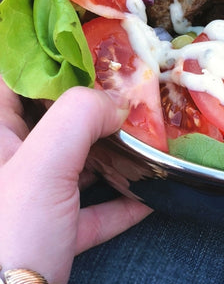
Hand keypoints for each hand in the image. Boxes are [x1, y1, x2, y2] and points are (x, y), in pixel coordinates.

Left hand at [0, 77, 152, 283]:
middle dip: (95, 107)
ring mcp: (31, 201)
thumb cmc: (10, 232)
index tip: (95, 50)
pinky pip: (91, 209)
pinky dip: (119, 202)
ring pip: (76, 163)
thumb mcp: (41, 165)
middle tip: (130, 92)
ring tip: (146, 138)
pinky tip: (149, 197)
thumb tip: (117, 103)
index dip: (53, 60)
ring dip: (112, 154)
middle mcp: (9, 164)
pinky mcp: (53, 233)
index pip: (17, 79)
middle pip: (54, 119)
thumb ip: (80, 117)